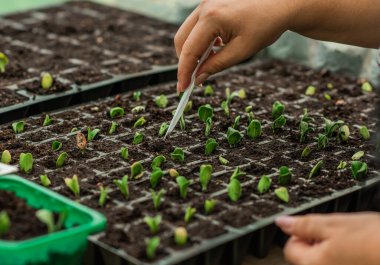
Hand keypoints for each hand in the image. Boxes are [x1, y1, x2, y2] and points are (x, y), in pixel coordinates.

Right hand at [174, 0, 293, 91]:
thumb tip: (198, 78)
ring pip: (187, 32)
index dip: (183, 72)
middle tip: (192, 79)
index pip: (189, 50)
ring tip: (208, 62)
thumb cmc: (266, 25)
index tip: (182, 88)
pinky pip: (197, 25)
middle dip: (185, 61)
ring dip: (193, 50)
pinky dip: (200, 39)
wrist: (281, 3)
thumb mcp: (241, 51)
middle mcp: (204, 7)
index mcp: (212, 17)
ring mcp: (206, 2)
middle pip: (181, 39)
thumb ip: (216, 65)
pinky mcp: (210, 3)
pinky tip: (215, 47)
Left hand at [276, 213, 379, 264]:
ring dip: (330, 248)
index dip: (301, 233)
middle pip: (306, 256)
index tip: (317, 227)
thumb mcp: (333, 224)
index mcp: (312, 263)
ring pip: (323, 259)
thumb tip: (281, 222)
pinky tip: (356, 249)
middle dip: (317, 241)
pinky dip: (342, 255)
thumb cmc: (371, 238)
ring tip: (350, 241)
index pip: (290, 248)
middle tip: (337, 233)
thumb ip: (304, 225)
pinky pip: (337, 262)